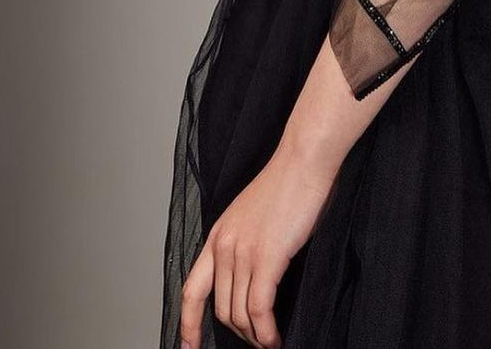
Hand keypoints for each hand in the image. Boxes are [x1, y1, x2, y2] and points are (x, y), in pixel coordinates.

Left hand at [179, 141, 340, 347]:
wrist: (303, 160)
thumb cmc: (287, 184)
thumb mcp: (252, 216)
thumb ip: (244, 244)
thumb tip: (252, 280)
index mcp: (218, 235)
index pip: (191, 290)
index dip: (187, 323)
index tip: (188, 346)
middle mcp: (224, 245)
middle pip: (220, 310)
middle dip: (240, 334)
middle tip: (259, 341)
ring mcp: (243, 252)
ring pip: (239, 314)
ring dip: (256, 336)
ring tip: (271, 342)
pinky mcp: (266, 257)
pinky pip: (259, 310)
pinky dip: (266, 332)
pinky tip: (275, 338)